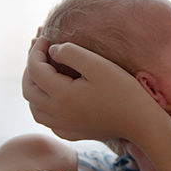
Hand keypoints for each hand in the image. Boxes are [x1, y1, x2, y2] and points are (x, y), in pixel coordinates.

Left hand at [22, 37, 160, 141]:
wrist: (141, 122)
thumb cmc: (123, 91)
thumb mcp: (99, 65)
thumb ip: (72, 53)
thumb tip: (53, 50)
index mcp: (61, 95)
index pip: (35, 69)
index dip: (35, 51)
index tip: (44, 37)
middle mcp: (57, 114)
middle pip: (28, 89)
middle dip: (30, 67)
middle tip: (40, 52)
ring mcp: (64, 126)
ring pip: (34, 108)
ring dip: (33, 88)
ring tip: (43, 72)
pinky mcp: (72, 133)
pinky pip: (47, 121)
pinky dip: (43, 106)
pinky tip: (54, 97)